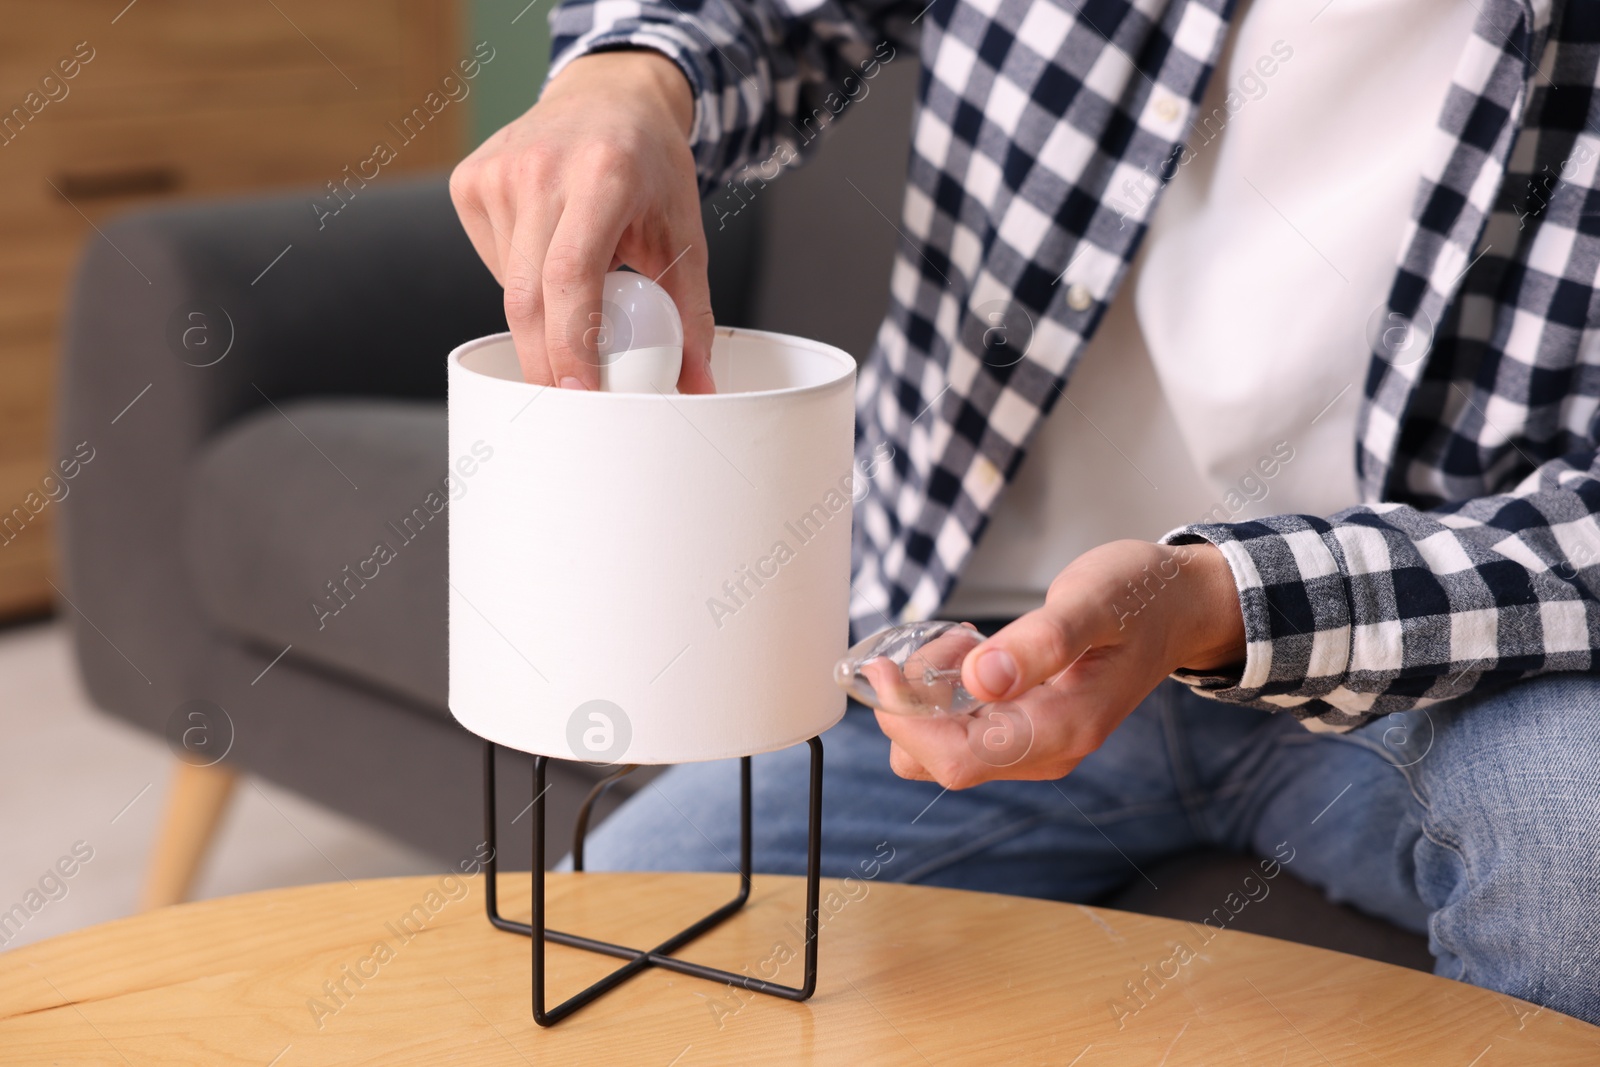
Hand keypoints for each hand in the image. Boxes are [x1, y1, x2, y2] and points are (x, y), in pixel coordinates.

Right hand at [449, 51, 715, 392]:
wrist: (609, 96)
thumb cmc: (651, 168)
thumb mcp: (684, 233)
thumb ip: (692, 315)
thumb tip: (697, 389)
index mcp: (603, 175)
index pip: (571, 276)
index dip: (570, 345)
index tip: (580, 395)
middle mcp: (542, 168)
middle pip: (527, 295)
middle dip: (546, 362)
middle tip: (570, 403)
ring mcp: (498, 172)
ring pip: (508, 286)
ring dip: (541, 316)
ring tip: (580, 288)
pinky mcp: (469, 181)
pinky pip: (494, 264)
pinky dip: (522, 282)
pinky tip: (549, 252)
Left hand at [875, 539, 1245, 788]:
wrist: (1177, 608)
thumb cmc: (1140, 598)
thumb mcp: (1093, 602)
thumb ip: (1040, 642)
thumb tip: (980, 679)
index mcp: (1066, 727)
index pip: (958, 758)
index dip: (907, 722)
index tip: (882, 671)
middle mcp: (1049, 751)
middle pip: (940, 761)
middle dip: (917, 703)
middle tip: (947, 639)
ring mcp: (1038, 747)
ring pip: (943, 751)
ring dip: (930, 698)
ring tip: (968, 641)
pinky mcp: (1027, 733)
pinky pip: (962, 734)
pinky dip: (947, 696)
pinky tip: (975, 654)